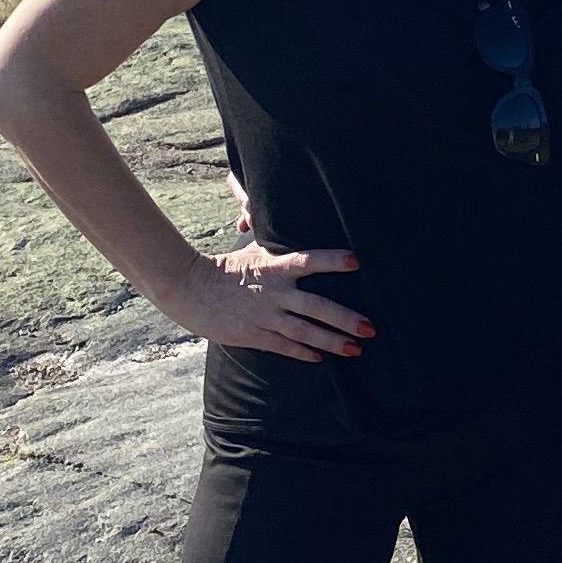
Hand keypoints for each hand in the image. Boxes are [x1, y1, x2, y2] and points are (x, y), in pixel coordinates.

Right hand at [167, 241, 371, 362]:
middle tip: (371, 328)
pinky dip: (304, 352)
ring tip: (356, 349)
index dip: (332, 260)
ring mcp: (265, 316)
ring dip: (332, 341)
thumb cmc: (225, 267)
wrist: (190, 290)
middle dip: (345, 319)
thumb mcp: (250, 247)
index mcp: (274, 267)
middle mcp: (274, 293)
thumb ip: (270, 231)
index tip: (356, 261)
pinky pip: (285, 346)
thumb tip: (274, 204)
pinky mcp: (254, 335)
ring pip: (305, 332)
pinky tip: (322, 358)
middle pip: (316, 307)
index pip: (308, 261)